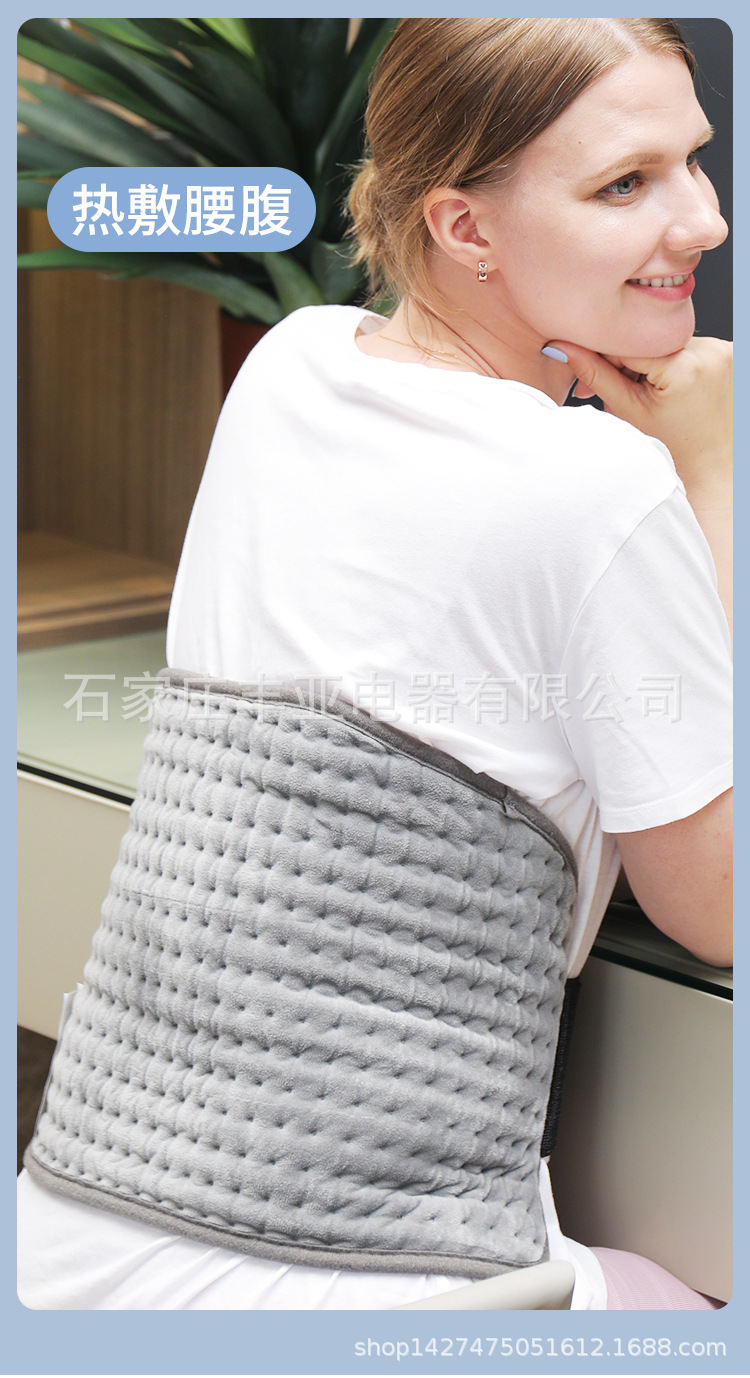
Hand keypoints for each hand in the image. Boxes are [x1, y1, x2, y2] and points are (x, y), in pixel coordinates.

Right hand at [547, 336, 731, 491]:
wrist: (712, 470)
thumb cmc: (675, 451)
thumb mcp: (629, 411)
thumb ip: (595, 374)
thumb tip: (563, 348)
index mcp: (686, 365)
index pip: (628, 343)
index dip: (602, 354)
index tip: (585, 367)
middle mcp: (710, 350)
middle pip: (648, 342)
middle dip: (625, 362)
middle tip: (610, 389)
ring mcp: (723, 350)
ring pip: (665, 343)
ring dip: (647, 362)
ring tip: (641, 393)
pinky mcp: (728, 353)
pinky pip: (686, 348)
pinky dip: (670, 363)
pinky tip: (664, 389)